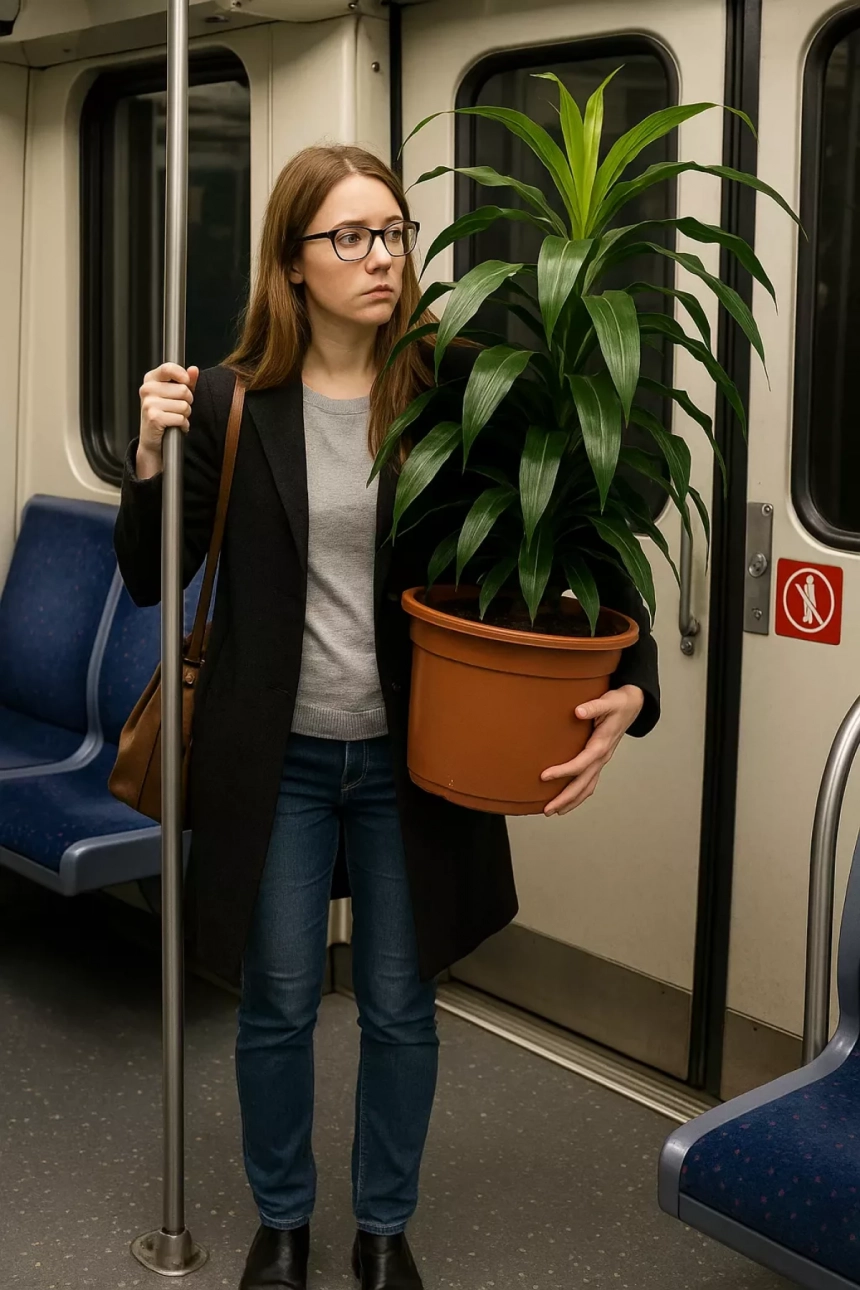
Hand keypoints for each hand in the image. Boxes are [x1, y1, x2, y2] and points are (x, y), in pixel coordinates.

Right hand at [137, 362, 199, 476]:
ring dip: (186, 415)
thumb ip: (186, 381)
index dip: (183, 375)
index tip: (187, 382)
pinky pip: (180, 418)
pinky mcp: (154, 418)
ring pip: (184, 405)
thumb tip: (194, 370)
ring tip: (176, 417)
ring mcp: (149, 403)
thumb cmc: (164, 415)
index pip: (168, 368)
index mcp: (151, 379)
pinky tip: (175, 425)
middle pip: (183, 390)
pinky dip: (183, 424)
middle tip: (179, 408)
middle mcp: (147, 389)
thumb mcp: (175, 395)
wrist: (153, 440)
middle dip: (188, 401)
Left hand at [540, 685, 644, 816]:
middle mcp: (602, 757)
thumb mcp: (607, 701)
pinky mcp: (599, 761)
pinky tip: (567, 800)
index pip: (580, 764)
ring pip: (587, 787)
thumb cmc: (618, 703)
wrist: (632, 705)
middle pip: (583, 784)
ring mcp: (601, 761)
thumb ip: (593, 707)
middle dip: (565, 798)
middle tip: (547, 810)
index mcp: (601, 745)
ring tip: (553, 811)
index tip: (544, 776)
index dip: (563, 772)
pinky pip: (589, 783)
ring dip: (571, 801)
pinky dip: (578, 794)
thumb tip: (578, 711)